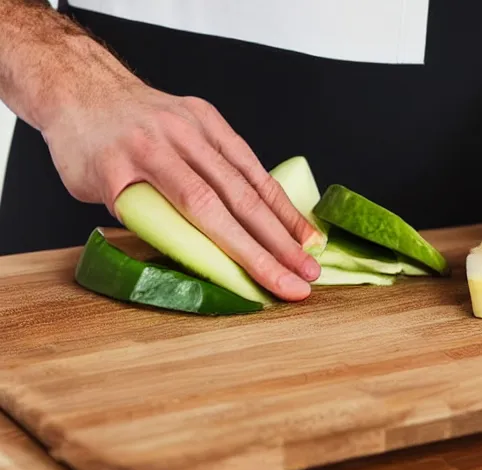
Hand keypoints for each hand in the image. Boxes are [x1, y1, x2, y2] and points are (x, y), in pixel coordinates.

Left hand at [41, 77, 320, 301]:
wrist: (84, 88)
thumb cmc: (84, 148)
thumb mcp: (95, 189)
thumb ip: (145, 214)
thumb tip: (195, 249)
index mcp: (138, 160)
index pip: (205, 214)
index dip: (248, 254)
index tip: (278, 285)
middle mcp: (173, 139)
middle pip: (237, 200)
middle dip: (278, 245)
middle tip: (308, 276)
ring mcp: (195, 124)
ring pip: (249, 178)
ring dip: (285, 219)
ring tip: (311, 251)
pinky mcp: (208, 117)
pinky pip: (246, 158)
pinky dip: (271, 190)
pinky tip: (290, 216)